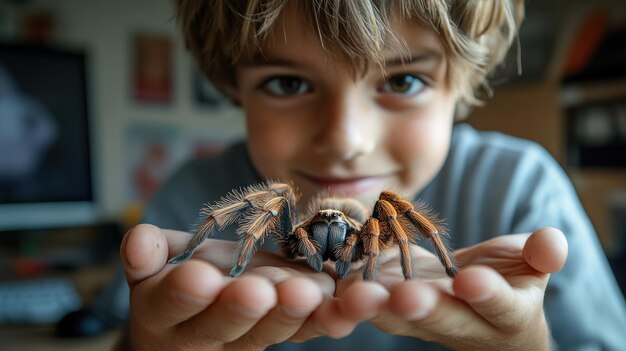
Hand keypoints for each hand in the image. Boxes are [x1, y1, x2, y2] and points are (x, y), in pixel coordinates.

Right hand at [120, 224, 388, 349]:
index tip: (200, 278)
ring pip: (271, 331)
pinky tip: (343, 310)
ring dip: (292, 314)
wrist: (205, 305)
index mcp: (165, 314)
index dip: (184, 293)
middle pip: (224, 327)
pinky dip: (327, 319)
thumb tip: (136, 241)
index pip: (171, 305)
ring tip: (308, 294)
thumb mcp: (156, 261)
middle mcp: (207, 336)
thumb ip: (149, 252)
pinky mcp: (286, 330)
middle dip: (241, 309)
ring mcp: (250, 337)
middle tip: (260, 291)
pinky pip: (307, 329)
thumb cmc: (174, 275)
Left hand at [337, 227, 567, 349]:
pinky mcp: (387, 302)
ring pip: (394, 315)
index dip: (486, 294)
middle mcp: (457, 321)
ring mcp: (418, 316)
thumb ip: (541, 254)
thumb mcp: (531, 265)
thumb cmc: (511, 278)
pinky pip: (366, 302)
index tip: (471, 281)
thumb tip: (552, 242)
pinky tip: (325, 283)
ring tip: (354, 296)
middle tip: (405, 297)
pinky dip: (345, 296)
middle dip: (422, 307)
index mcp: (502, 313)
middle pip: (440, 317)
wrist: (474, 298)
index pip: (497, 306)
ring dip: (374, 307)